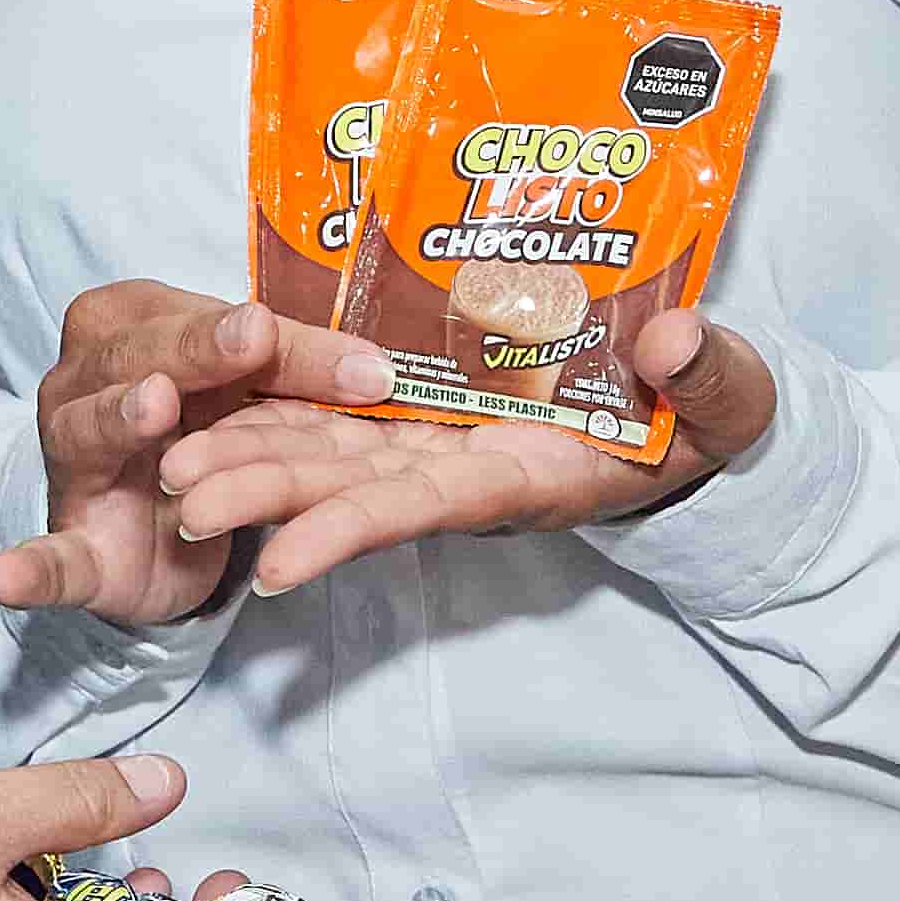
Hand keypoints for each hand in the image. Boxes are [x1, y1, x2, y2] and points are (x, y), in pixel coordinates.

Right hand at [0, 286, 388, 630]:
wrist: (157, 532)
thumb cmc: (207, 432)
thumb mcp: (254, 394)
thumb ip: (299, 373)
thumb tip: (384, 370)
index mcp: (133, 325)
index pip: (203, 314)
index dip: (280, 336)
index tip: (356, 359)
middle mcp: (86, 378)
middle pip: (143, 353)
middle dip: (201, 348)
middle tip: (253, 337)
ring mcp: (70, 459)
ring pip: (87, 430)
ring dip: (117, 417)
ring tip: (152, 407)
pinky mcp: (72, 544)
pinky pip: (46, 556)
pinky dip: (28, 569)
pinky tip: (6, 579)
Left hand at [146, 310, 778, 592]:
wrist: (692, 416)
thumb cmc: (710, 413)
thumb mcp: (730, 399)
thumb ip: (710, 376)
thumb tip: (677, 339)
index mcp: (532, 478)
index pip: (430, 508)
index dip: (354, 532)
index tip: (280, 561)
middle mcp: (467, 472)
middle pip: (353, 490)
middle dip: (270, 495)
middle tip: (183, 501)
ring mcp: (439, 446)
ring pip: (330, 458)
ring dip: (250, 465)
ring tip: (169, 474)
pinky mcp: (421, 413)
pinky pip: (337, 420)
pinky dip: (275, 421)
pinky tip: (206, 420)